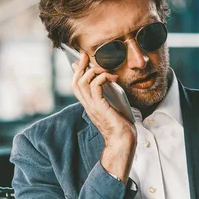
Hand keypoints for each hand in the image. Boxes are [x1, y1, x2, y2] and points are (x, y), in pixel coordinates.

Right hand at [71, 52, 135, 181]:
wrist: (123, 142)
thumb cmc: (122, 127)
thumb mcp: (114, 107)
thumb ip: (110, 96)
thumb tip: (113, 83)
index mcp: (90, 106)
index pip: (77, 86)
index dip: (77, 72)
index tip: (81, 60)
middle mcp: (88, 106)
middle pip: (75, 82)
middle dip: (80, 66)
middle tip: (85, 55)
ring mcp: (93, 107)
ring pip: (82, 83)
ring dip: (91, 71)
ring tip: (103, 68)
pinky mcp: (100, 108)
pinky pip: (95, 87)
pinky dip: (102, 78)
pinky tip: (112, 78)